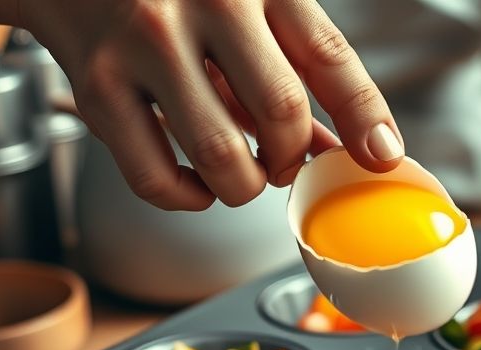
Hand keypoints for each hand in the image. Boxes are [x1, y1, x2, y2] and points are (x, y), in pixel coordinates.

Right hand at [19, 0, 402, 210]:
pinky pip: (157, 178)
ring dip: (242, 187)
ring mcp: (147, 43)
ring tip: (239, 174)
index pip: (329, 57)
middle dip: (291, 160)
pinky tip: (192, 182)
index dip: (365, 116)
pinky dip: (187, 198)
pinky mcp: (98, 86)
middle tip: (281, 165)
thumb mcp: (247, 11)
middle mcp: (207, 2)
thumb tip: (349, 148)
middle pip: (281, 115)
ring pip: (223, 158)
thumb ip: (295, 71)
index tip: (381, 157)